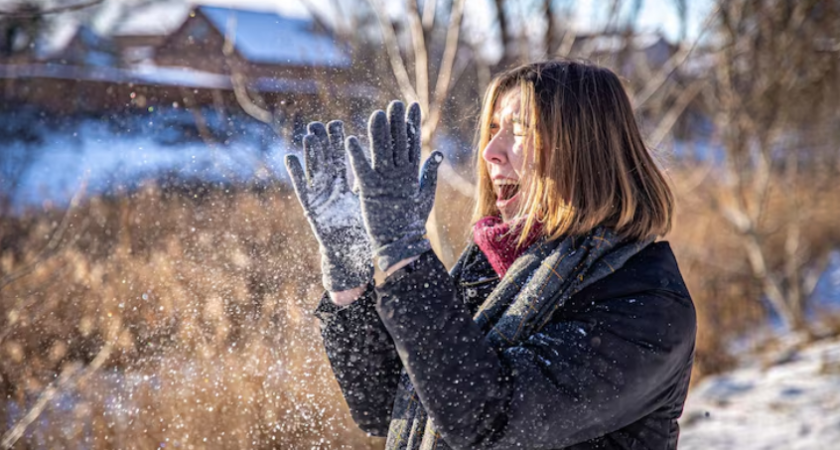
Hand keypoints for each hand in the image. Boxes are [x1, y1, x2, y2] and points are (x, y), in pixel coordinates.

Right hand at [285, 121, 373, 291]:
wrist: (349, 253)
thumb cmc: (359, 229)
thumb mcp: (366, 203)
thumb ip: (371, 184)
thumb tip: (387, 166)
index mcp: (344, 185)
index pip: (340, 159)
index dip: (337, 143)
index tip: (336, 124)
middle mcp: (329, 188)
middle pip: (324, 160)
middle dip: (320, 142)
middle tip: (317, 123)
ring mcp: (318, 195)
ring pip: (313, 170)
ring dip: (310, 153)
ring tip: (308, 135)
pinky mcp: (310, 207)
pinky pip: (301, 188)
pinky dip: (296, 173)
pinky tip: (291, 158)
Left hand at [346, 101, 442, 270]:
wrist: (401, 246)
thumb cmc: (412, 222)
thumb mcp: (425, 195)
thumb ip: (429, 173)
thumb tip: (437, 153)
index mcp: (412, 174)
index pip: (412, 142)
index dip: (412, 123)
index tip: (412, 105)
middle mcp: (399, 175)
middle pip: (398, 142)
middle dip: (397, 121)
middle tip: (394, 103)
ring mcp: (384, 182)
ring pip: (381, 151)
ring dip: (378, 132)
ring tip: (376, 114)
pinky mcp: (368, 192)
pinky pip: (360, 169)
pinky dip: (355, 155)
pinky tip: (350, 140)